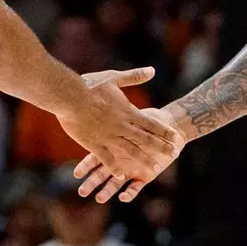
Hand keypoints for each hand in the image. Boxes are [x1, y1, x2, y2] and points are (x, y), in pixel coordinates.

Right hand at [57, 69, 180, 198]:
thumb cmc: (90, 85)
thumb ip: (134, 76)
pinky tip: (121, 175)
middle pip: (146, 139)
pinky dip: (114, 167)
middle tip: (175, 153)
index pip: (151, 123)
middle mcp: (121, 126)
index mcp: (127, 111)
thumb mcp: (114, 78)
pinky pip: (107, 158)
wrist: (69, 97)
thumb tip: (152, 70)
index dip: (165, 130)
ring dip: (144, 159)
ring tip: (155, 169)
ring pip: (131, 151)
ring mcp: (108, 137)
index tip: (177, 136)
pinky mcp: (94, 144)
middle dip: (162, 147)